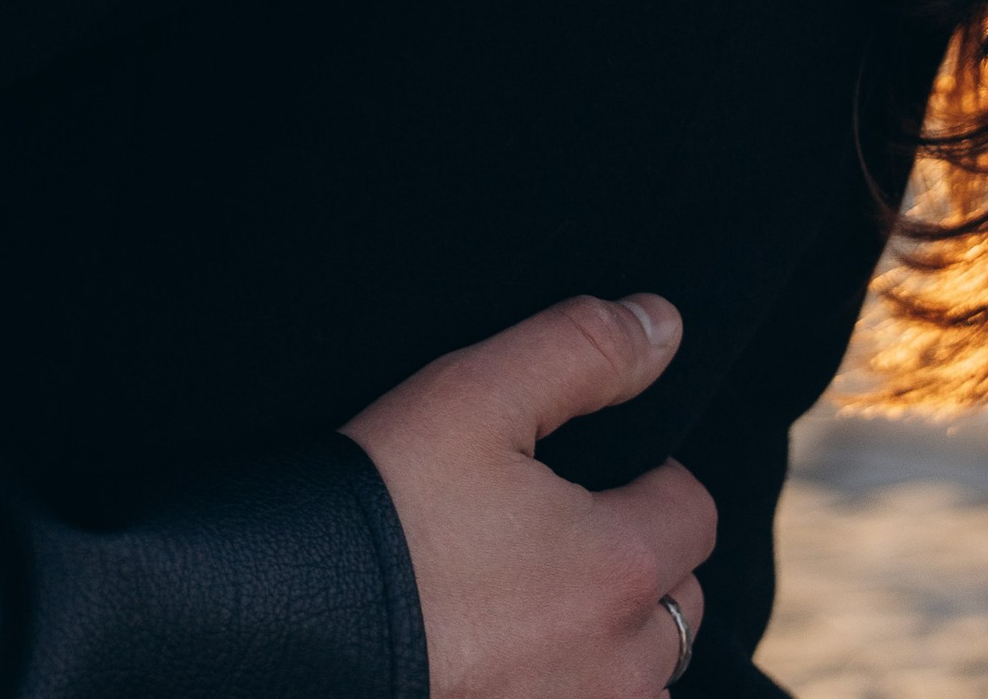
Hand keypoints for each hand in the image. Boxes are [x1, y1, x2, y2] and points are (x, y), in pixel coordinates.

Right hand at [344, 296, 711, 698]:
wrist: (294, 617)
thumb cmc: (388, 502)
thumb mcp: (475, 394)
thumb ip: (582, 349)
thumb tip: (664, 323)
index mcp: (618, 565)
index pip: (693, 511)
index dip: (649, 478)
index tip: (593, 472)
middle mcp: (620, 666)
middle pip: (679, 603)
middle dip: (640, 562)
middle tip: (557, 531)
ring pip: (646, 680)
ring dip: (616, 643)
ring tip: (538, 601)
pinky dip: (576, 688)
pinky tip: (519, 656)